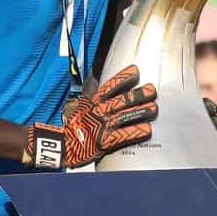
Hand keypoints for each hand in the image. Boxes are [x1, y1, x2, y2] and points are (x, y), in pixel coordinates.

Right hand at [25, 65, 157, 168]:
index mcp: (93, 102)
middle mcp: (99, 111)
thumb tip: (93, 78)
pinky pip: (123, 135)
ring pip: (125, 116)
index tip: (136, 71)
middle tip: (152, 90)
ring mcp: (102, 126)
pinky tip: (148, 129)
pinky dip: (136, 132)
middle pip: (122, 100)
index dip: (123, 77)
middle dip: (138, 94)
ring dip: (141, 111)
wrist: (62, 144)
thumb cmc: (72, 125)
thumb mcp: (79, 105)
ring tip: (154, 108)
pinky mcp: (104, 141)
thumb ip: (89, 92)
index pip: (110, 86)